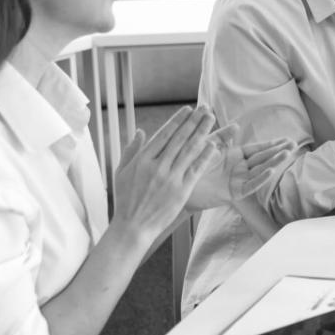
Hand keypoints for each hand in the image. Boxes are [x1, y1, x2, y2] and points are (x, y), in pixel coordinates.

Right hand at [111, 106, 220, 242]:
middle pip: (179, 139)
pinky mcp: (181, 191)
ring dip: (202, 133)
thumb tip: (141, 131)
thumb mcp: (122, 172)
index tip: (187, 110)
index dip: (177, 121)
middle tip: (205, 109)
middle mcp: (157, 166)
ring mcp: (170, 178)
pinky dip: (205, 156)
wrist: (133, 226)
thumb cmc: (125, 200)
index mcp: (142, 160)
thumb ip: (131, 150)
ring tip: (211, 120)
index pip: (164, 134)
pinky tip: (213, 145)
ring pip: (189, 150)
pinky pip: (196, 170)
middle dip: (194, 121)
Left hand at [184, 124, 296, 211]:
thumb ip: (222, 137)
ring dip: (274, 162)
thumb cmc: (192, 164)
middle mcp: (239, 169)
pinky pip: (250, 186)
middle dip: (278, 151)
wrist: (179, 184)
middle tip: (294, 145)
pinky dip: (260, 178)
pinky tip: (271, 170)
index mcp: (235, 156)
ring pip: (260, 170)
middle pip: (263, 158)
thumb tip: (237, 125)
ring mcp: (238, 181)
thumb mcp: (208, 145)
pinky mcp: (234, 193)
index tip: (287, 139)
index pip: (257, 149)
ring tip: (288, 154)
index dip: (272, 144)